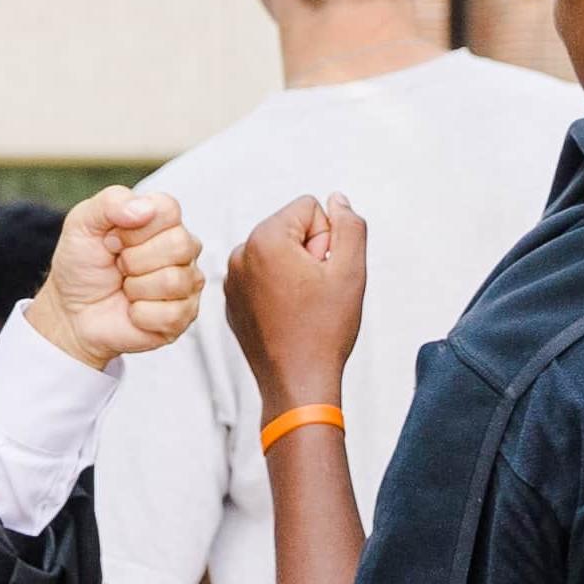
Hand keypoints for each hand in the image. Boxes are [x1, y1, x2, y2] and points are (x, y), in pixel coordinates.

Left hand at [28, 186, 202, 364]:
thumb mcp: (82, 223)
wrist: (71, 311)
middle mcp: (181, 248)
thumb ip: (111, 203)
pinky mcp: (183, 316)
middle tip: (119, 266)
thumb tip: (145, 209)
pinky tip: (133, 310)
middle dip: (134, 260)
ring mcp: (186, 283)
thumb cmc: (82, 265)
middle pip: (179, 245)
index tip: (112, 239)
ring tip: (125, 287)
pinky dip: (140, 315)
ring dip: (135, 288)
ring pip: (173, 281)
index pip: (169, 210)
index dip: (134, 228)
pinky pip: (171, 314)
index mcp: (161, 219)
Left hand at [225, 194, 368, 402]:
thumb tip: (337, 199)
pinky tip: (289, 317)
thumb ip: (349, 225)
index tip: (324, 273)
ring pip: (278, 253)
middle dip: (311, 253)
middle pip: (291, 229)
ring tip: (303, 305)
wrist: (297, 384)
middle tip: (316, 292)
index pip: (310, 208)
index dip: (328, 239)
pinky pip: (263, 276)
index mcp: (264, 239)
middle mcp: (240, 254)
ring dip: (296, 271)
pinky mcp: (233, 300)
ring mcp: (232, 279)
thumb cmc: (324, 331)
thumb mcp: (351, 271)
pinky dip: (279, 289)